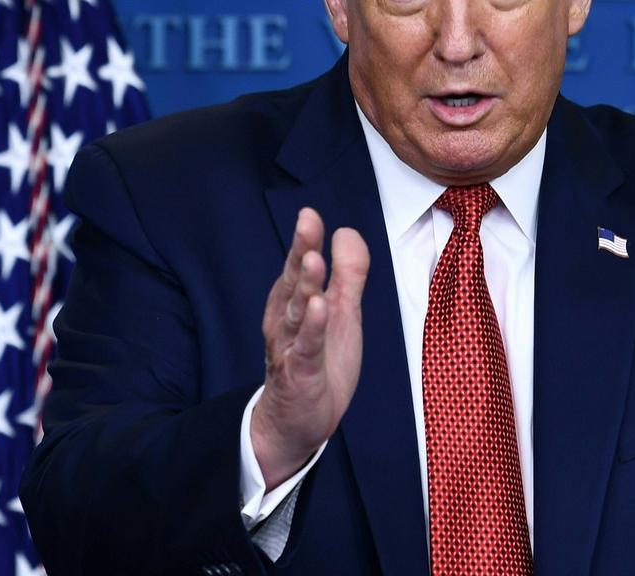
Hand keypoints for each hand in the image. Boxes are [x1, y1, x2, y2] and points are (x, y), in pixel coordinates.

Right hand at [251, 207, 368, 487]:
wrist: (299, 421)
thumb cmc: (319, 361)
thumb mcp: (341, 313)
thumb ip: (347, 274)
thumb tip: (347, 232)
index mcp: (295, 303)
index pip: (299, 266)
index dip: (305, 240)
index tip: (311, 213)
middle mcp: (287, 321)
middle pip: (293, 281)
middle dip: (300, 252)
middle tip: (307, 222)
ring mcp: (291, 347)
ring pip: (297, 312)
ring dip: (305, 286)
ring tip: (313, 260)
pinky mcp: (300, 373)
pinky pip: (306, 348)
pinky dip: (312, 328)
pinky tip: (319, 308)